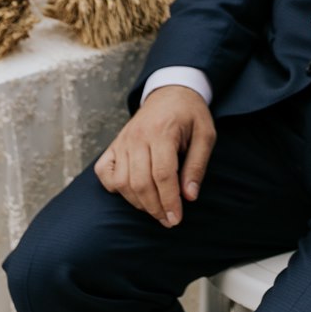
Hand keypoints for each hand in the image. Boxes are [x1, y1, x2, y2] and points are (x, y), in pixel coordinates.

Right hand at [96, 86, 214, 227]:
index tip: (176, 219)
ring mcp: (123, 140)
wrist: (171, 91)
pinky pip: (105, 172)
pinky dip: (114, 187)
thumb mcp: (205, 134)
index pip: (162, 175)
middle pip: (140, 182)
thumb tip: (189, 196)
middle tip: (168, 221)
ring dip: (138, 202)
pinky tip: (131, 192)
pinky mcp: (114, 144)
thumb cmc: (190, 114)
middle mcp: (137, 136)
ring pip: (122, 182)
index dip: (169, 201)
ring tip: (155, 209)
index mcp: (162, 131)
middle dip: (155, 208)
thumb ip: (197, 165)